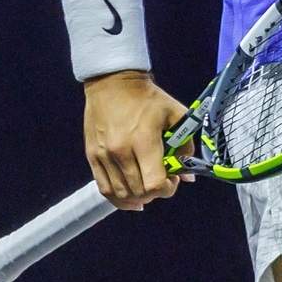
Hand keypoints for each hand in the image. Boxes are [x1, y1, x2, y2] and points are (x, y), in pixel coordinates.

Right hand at [82, 70, 191, 209]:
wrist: (113, 83)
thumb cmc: (148, 98)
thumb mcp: (175, 114)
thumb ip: (185, 145)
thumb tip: (188, 175)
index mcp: (144, 140)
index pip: (154, 183)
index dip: (167, 188)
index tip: (174, 180)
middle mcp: (121, 152)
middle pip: (139, 191)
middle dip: (156, 192)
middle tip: (163, 181)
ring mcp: (104, 156)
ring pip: (122, 193)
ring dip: (138, 198)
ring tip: (148, 190)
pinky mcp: (92, 157)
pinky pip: (104, 188)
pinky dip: (118, 198)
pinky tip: (130, 199)